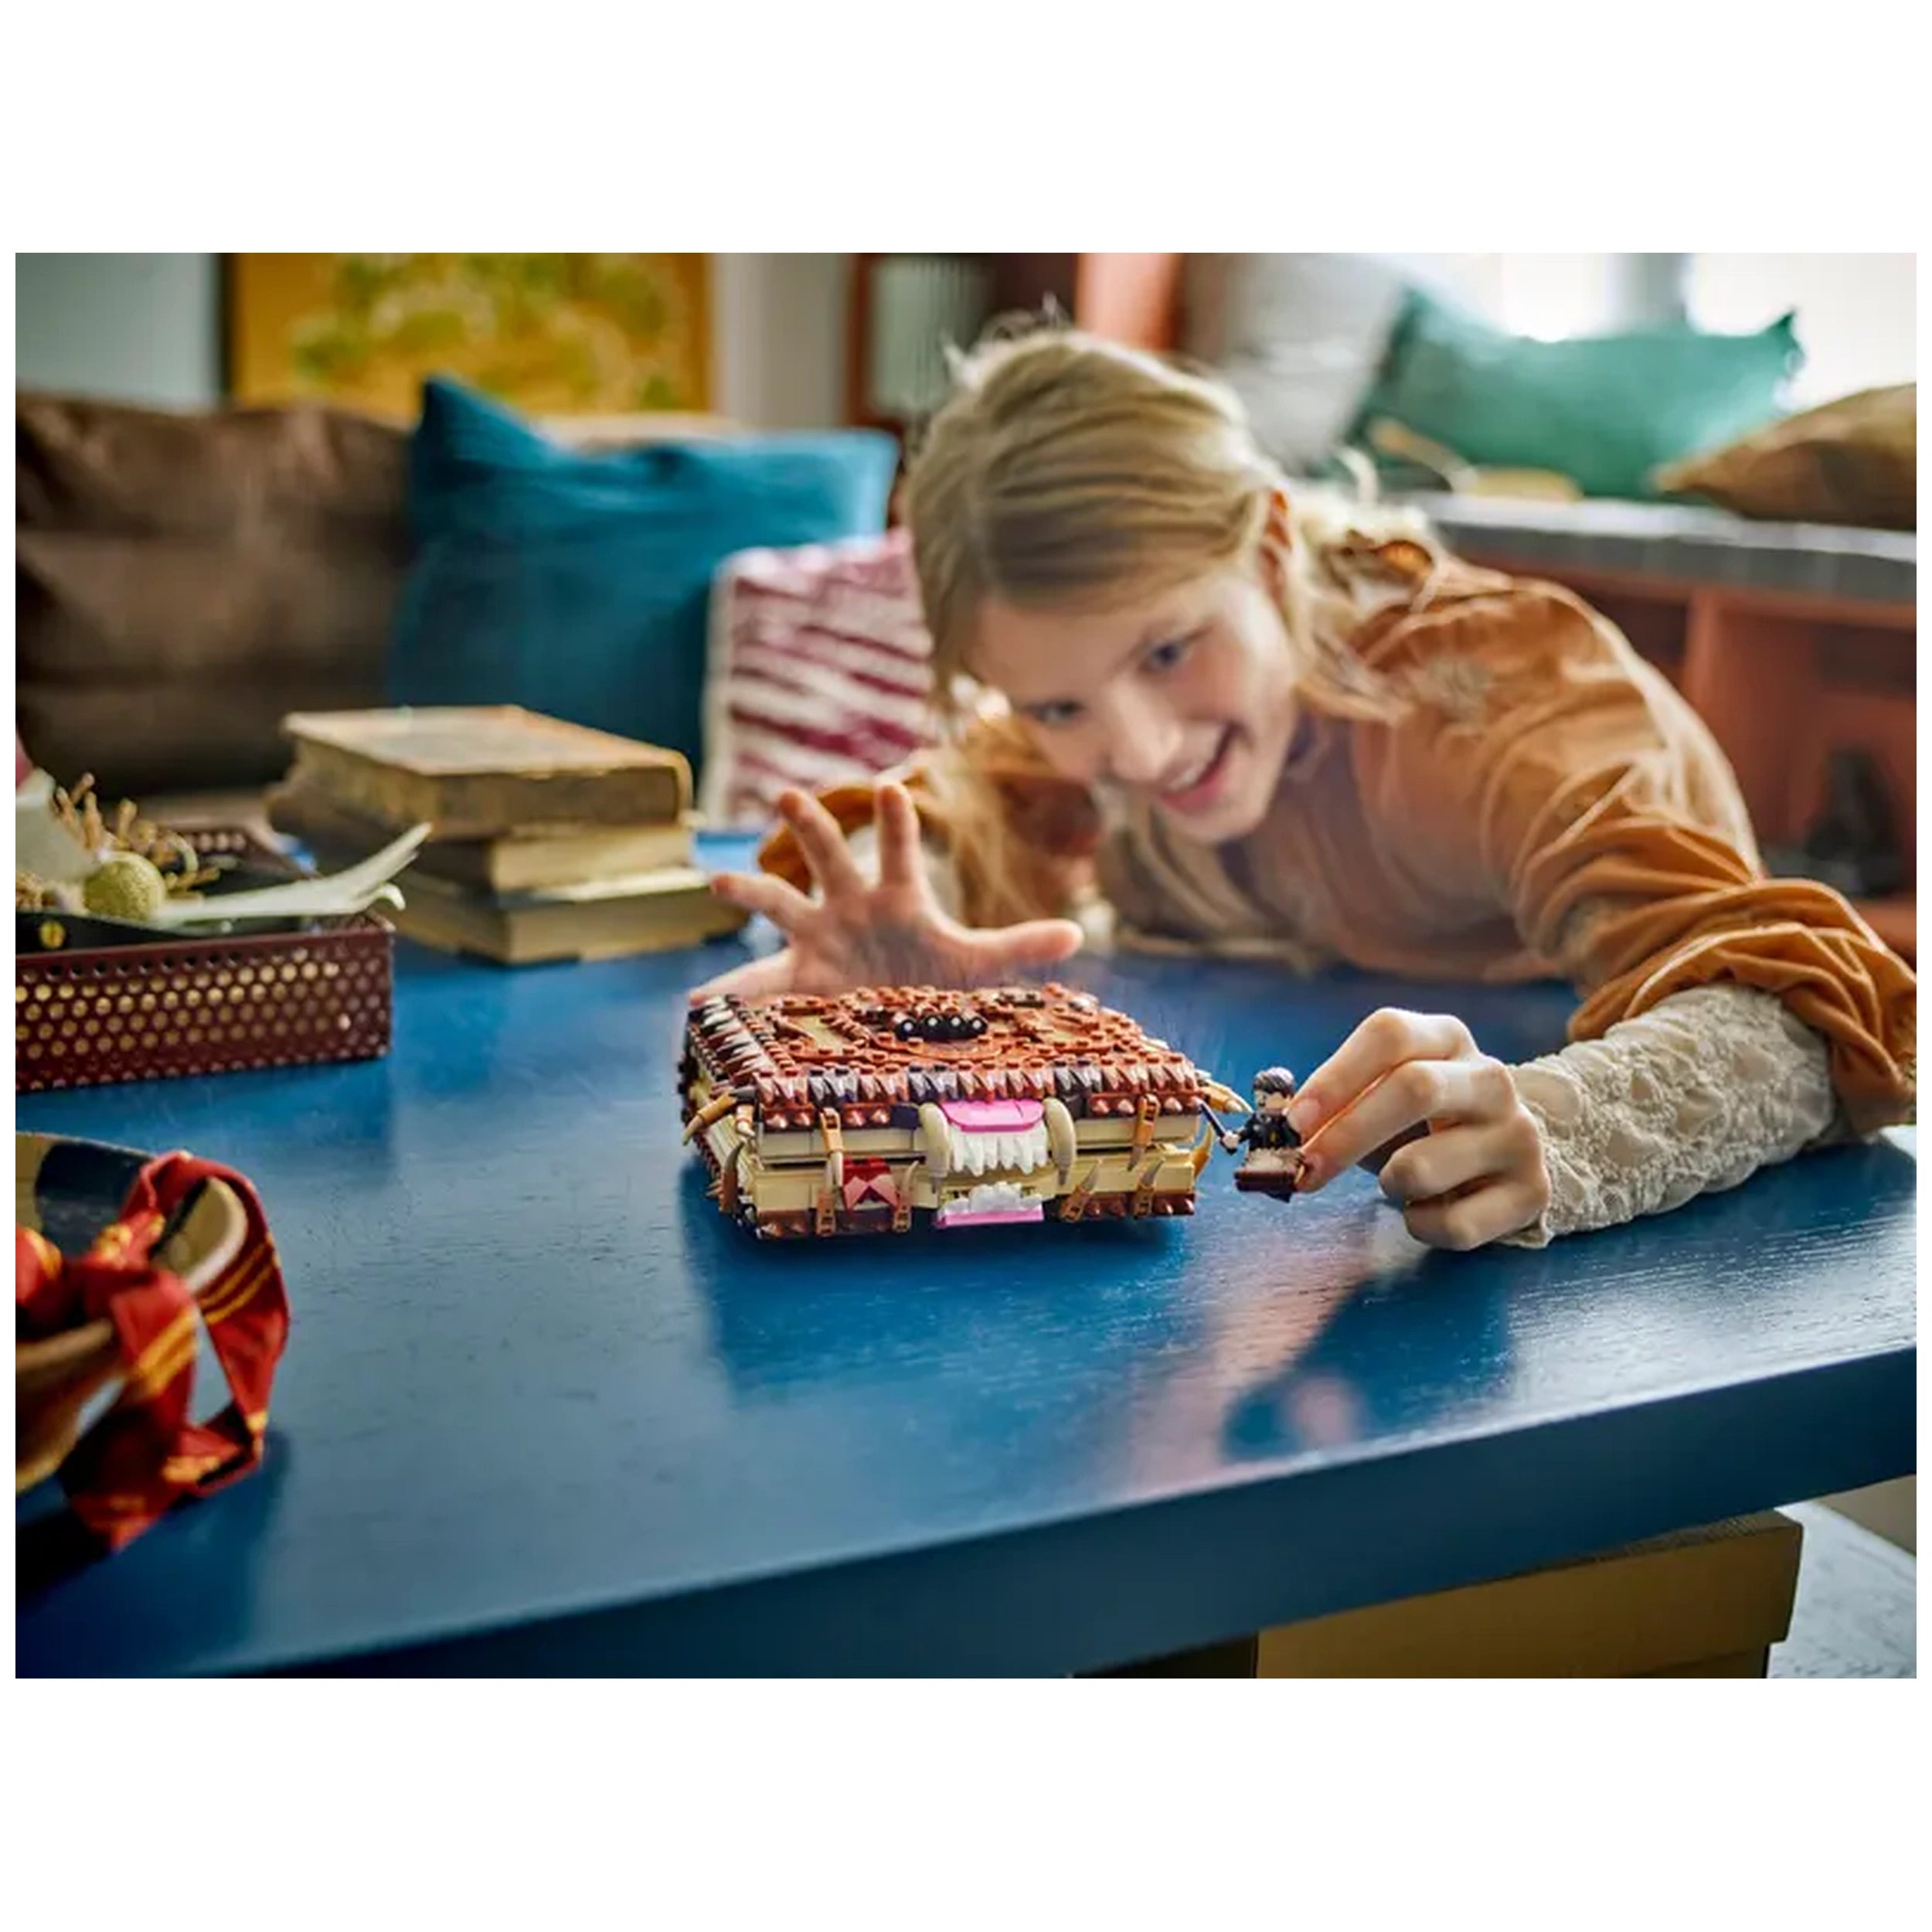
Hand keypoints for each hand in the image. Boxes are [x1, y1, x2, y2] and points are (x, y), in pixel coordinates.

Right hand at [693, 782, 1084, 1002]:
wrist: (896, 1010)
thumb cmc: (933, 976)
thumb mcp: (978, 966)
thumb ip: (1020, 947)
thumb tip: (1079, 935)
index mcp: (897, 897)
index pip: (899, 850)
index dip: (896, 822)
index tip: (890, 787)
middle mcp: (849, 905)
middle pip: (827, 856)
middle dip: (810, 825)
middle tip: (789, 794)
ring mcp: (816, 937)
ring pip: (776, 902)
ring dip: (747, 890)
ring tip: (719, 881)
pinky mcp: (794, 977)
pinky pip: (754, 986)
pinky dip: (725, 997)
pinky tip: (694, 1005)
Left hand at [1286, 1008, 1550, 1250]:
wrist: (1505, 1157)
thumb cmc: (1419, 1123)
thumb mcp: (1380, 1096)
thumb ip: (1333, 1103)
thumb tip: (1276, 1131)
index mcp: (1446, 1038)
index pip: (1390, 1034)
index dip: (1335, 1078)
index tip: (1292, 1124)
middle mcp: (1490, 1078)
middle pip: (1415, 1089)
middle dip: (1346, 1136)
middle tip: (1303, 1171)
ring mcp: (1518, 1134)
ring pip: (1423, 1167)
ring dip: (1387, 1185)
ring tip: (1394, 1183)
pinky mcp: (1532, 1191)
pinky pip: (1453, 1224)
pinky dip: (1419, 1225)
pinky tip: (1425, 1211)